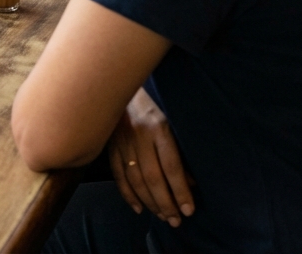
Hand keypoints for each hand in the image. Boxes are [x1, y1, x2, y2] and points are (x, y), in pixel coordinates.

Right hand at [108, 88, 194, 227]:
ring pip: (134, 180)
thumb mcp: (173, 117)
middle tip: (176, 220)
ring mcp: (121, 141)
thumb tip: (192, 181)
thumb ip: (181, 148)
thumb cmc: (155, 99)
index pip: (171, 166)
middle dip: (166, 202)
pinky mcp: (110, 145)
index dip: (181, 190)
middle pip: (152, 177)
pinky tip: (139, 207)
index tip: (189, 208)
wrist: (119, 80)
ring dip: (149, 202)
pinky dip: (128, 194)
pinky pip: (118, 175)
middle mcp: (138, 135)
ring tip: (162, 216)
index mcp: (158, 126)